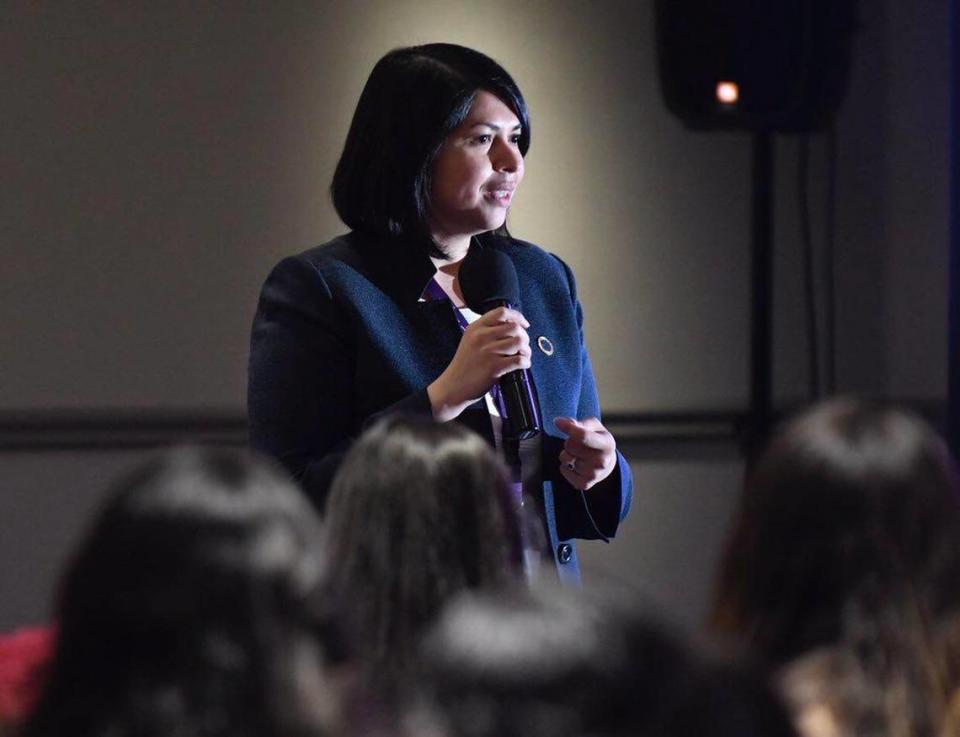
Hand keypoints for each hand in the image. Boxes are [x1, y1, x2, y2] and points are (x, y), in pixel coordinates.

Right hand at [428, 306, 530, 420]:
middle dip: (524, 336)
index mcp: (476, 327)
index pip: (502, 312)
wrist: (453, 386)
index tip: (524, 324)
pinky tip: (522, 365)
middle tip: (523, 346)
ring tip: (523, 356)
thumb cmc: (464, 365)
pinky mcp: (494, 367)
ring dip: (526, 350)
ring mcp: (488, 352)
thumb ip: (487, 331)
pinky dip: (525, 362)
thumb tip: (512, 327)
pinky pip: (519, 360)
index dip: (517, 317)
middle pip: (514, 327)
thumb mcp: (470, 340)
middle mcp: (481, 337)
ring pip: (519, 342)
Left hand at [554, 417, 616, 490]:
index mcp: (607, 444)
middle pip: (570, 445)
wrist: (606, 463)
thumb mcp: (594, 427)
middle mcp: (602, 461)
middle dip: (570, 441)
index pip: (583, 436)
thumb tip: (560, 422)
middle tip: (578, 444)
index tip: (557, 422)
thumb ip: (579, 423)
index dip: (568, 428)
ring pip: (565, 458)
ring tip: (578, 454)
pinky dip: (565, 467)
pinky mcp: (583, 484)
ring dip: (567, 454)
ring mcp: (593, 474)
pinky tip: (575, 465)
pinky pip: (563, 470)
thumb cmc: (597, 440)